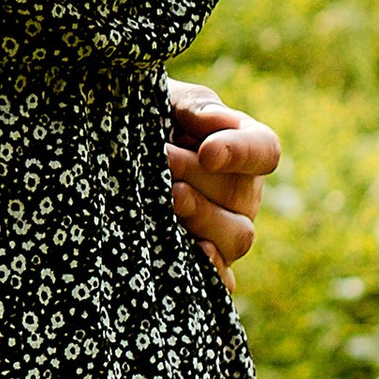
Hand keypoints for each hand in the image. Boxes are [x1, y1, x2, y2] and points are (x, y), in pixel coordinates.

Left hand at [164, 78, 280, 279]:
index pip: (264, 150)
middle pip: (243, 196)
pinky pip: (222, 278)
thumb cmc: (147, 119)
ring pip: (238, 236)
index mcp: (242, 145)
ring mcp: (228, 230)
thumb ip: (196, 108)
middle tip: (161, 160)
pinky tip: (189, 254)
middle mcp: (243, 192)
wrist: (114, 155)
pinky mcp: (207, 262)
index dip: (241, 153)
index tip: (207, 152)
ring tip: (166, 198)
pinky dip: (211, 271)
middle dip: (198, 178)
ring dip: (202, 218)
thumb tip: (219, 123)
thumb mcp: (167, 101)